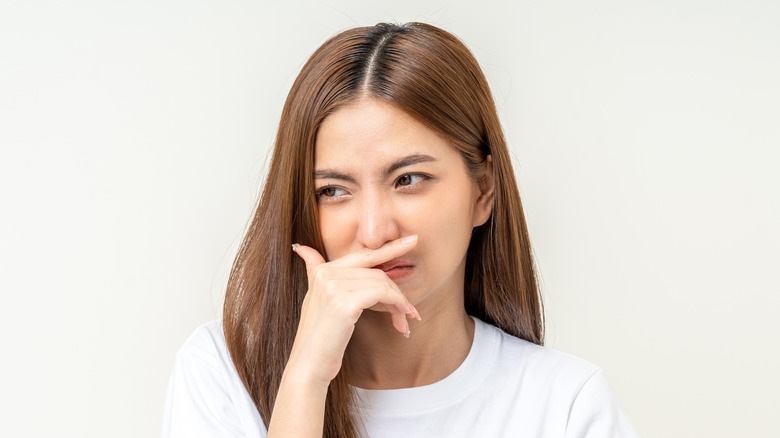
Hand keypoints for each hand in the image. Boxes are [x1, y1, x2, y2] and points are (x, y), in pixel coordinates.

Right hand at [287, 235, 421, 386]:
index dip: (390, 248)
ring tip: (404, 321)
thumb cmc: (320, 337)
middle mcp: (327, 274)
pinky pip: (383, 294)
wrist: (309, 365)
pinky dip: (397, 306)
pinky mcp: (345, 303)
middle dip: (397, 292)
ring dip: (400, 304)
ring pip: (383, 283)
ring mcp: (334, 287)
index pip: (363, 255)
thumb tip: (300, 247)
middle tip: (409, 312)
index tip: (412, 241)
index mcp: (322, 271)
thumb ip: (313, 269)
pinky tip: (401, 322)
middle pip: (377, 272)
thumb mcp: (315, 299)